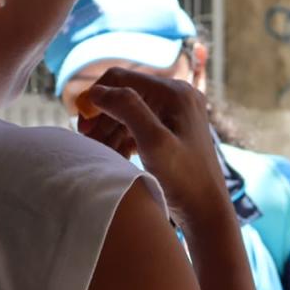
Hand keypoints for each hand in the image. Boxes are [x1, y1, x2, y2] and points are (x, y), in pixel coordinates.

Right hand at [78, 68, 226, 227]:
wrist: (207, 211)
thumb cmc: (185, 179)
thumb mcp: (153, 142)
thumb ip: (127, 109)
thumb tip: (97, 91)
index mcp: (175, 92)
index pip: (121, 78)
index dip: (96, 97)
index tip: (82, 125)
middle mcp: (178, 96)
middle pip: (124, 94)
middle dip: (102, 116)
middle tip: (86, 140)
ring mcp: (177, 113)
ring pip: (129, 112)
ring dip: (109, 129)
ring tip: (97, 151)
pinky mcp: (173, 130)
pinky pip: (139, 126)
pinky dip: (122, 138)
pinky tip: (112, 155)